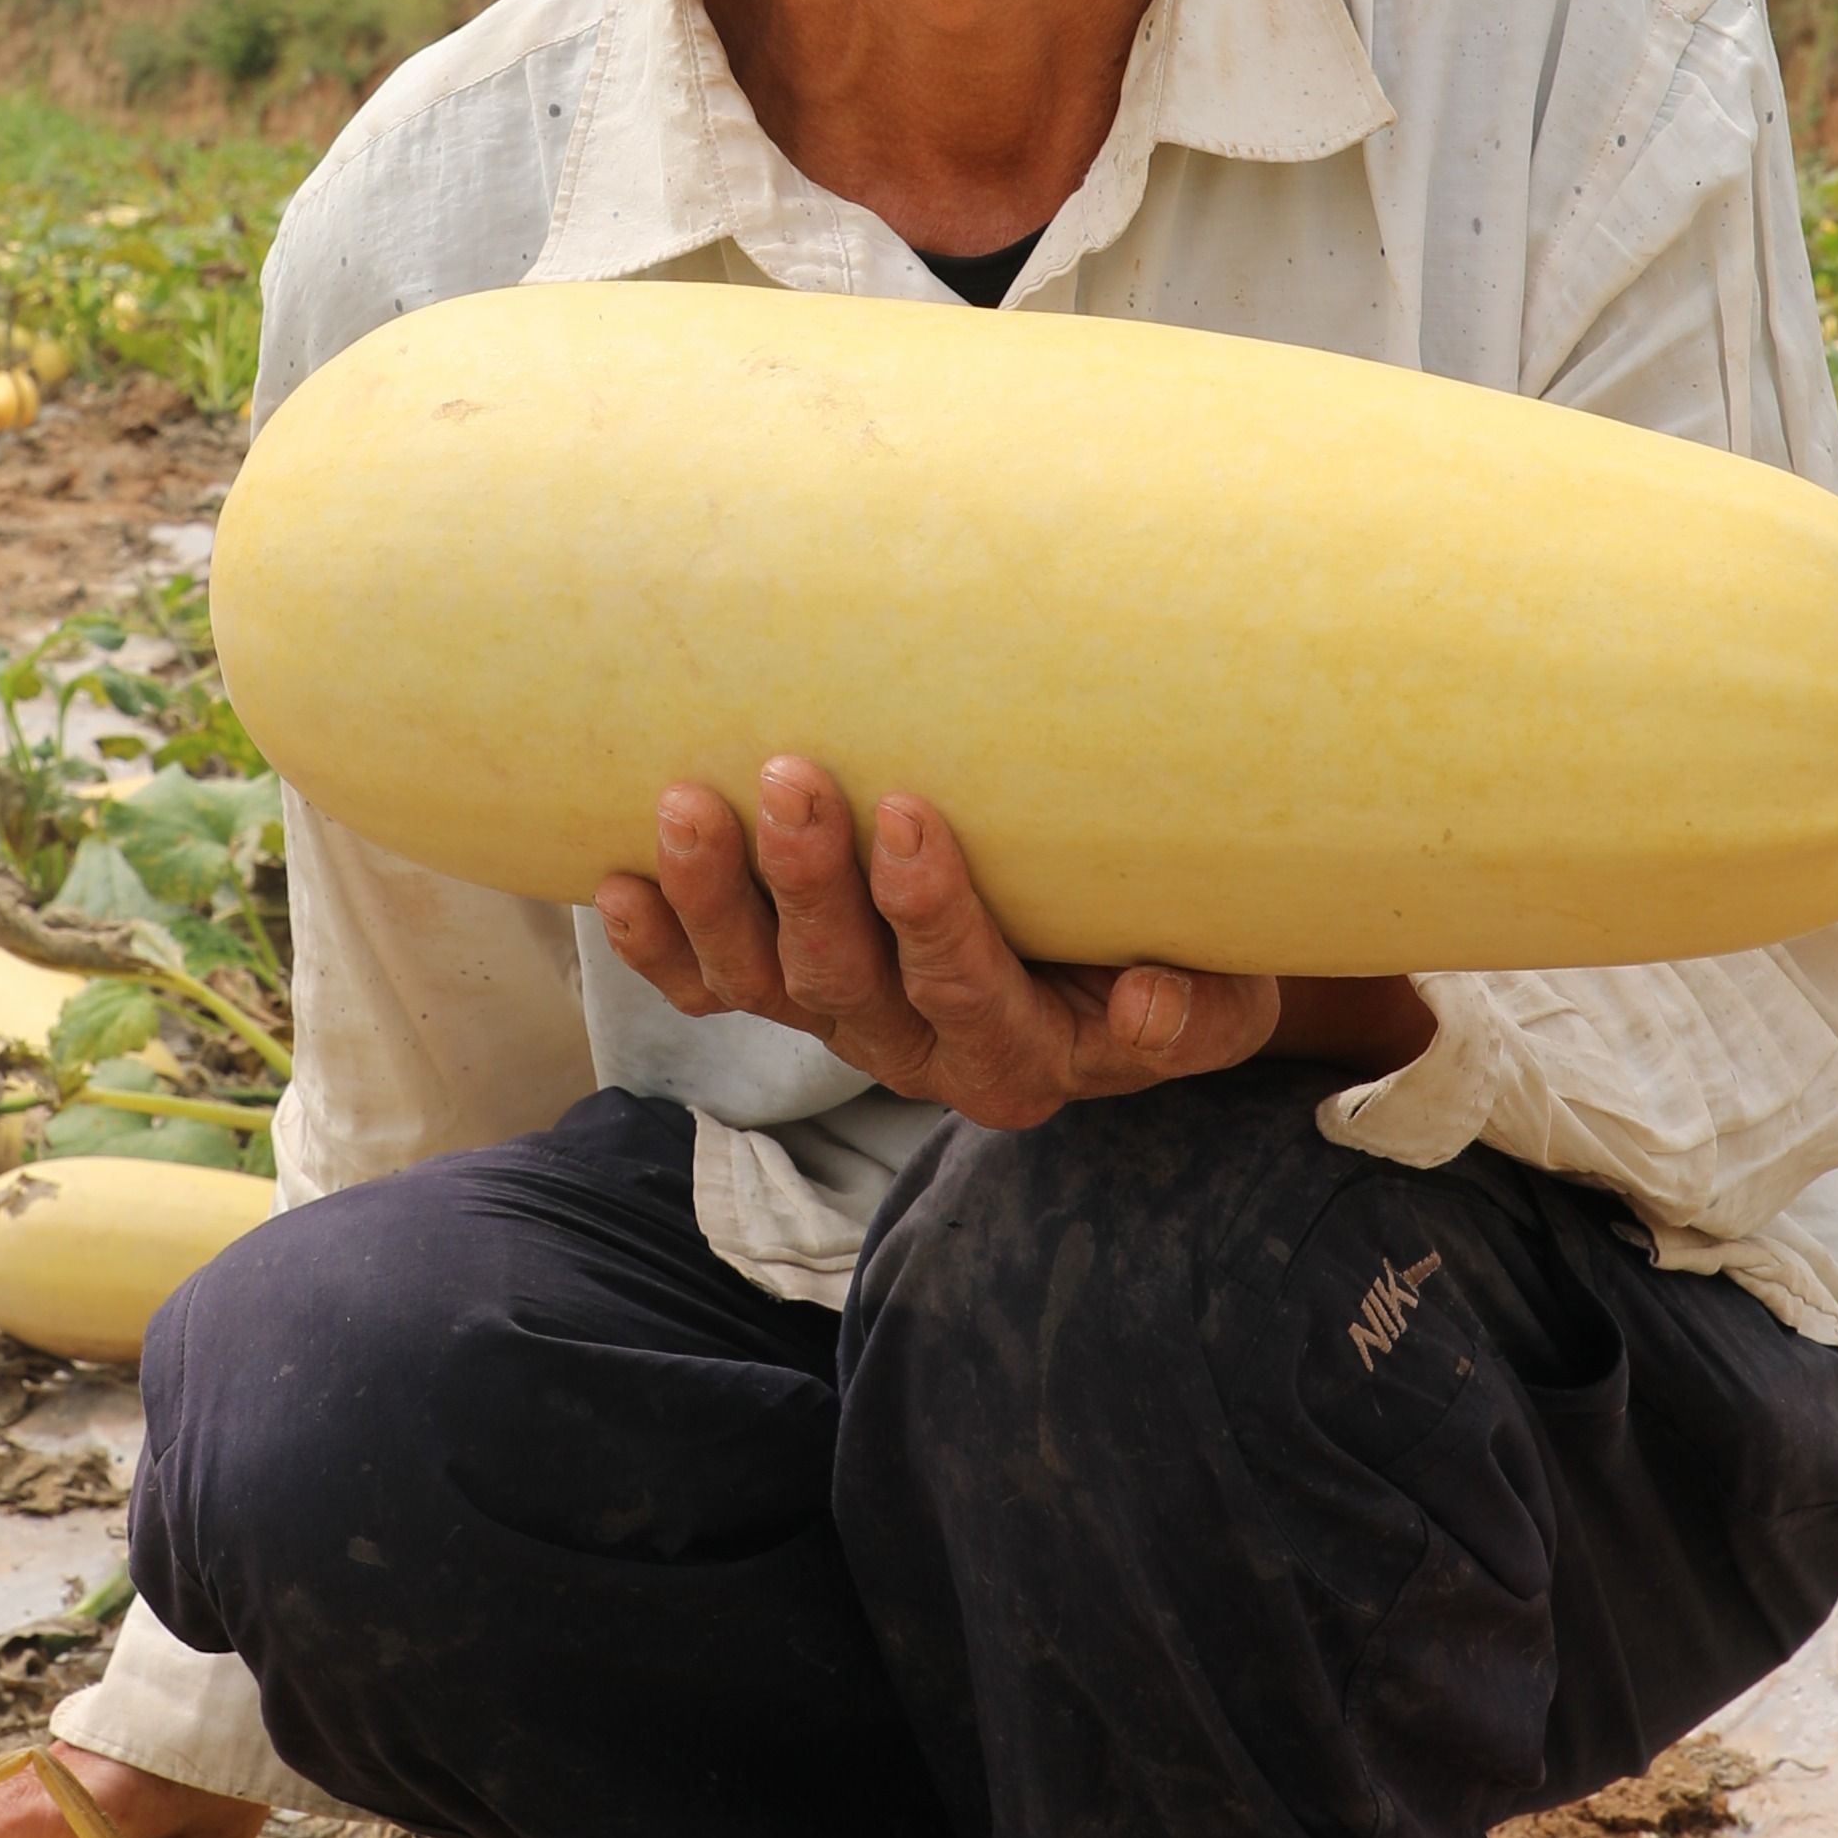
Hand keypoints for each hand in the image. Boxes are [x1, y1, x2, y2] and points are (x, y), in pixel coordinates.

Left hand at [595, 755, 1300, 1132]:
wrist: (1125, 985)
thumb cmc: (1180, 959)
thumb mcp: (1224, 995)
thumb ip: (1196, 1011)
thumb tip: (1154, 1003)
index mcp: (1022, 1059)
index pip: (963, 990)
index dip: (928, 911)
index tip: (907, 814)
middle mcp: (916, 1052)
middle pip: (843, 982)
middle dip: (808, 880)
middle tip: (791, 778)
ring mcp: (842, 1023)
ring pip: (760, 981)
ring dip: (715, 896)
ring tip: (684, 805)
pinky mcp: (789, 996)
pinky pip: (708, 986)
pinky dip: (657, 943)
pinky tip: (613, 883)